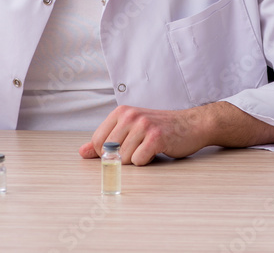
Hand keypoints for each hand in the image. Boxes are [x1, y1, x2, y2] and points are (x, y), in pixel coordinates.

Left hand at [78, 105, 210, 165]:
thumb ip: (105, 140)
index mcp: (121, 112)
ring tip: (148, 148)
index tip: (122, 149)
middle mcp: (130, 116)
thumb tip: (82, 152)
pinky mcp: (156, 137)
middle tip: (138, 148)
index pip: (96, 141)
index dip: (106, 153)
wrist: (191, 125)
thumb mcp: (130, 130)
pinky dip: (147, 161)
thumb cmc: (161, 128)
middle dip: (122, 157)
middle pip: (109, 151)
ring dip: (136, 159)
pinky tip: (156, 150)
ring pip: (124, 158)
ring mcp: (143, 125)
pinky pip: (139, 160)